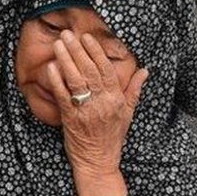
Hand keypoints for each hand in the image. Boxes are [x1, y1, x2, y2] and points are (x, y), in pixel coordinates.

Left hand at [47, 30, 148, 177]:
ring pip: (76, 80)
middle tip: (68, 35)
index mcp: (116, 99)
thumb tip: (145, 70)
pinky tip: (51, 67)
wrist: (98, 161)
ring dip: (66, 60)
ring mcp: (86, 110)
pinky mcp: (71, 118)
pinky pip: (63, 95)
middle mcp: (102, 102)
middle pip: (90, 71)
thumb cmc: (112, 137)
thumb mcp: (128, 113)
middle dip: (78, 50)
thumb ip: (134, 90)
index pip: (106, 70)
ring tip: (59, 44)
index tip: (87, 38)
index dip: (96, 52)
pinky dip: (56, 80)